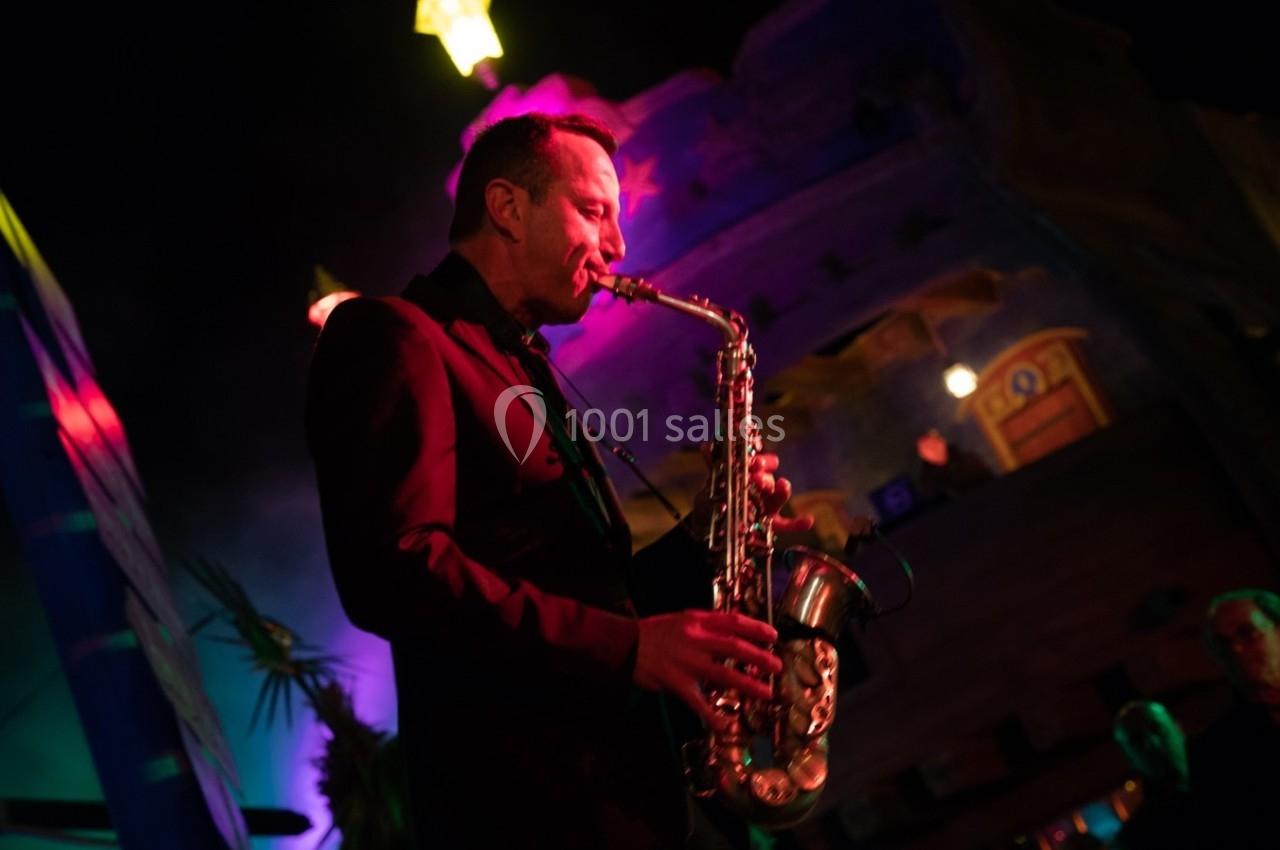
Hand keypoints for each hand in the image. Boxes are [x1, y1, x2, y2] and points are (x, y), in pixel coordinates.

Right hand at [632, 610, 781, 728]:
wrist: (624, 642)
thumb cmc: (655, 631)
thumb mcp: (682, 619)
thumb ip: (706, 626)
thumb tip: (733, 634)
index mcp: (698, 621)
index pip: (734, 622)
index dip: (756, 628)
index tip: (774, 636)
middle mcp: (696, 640)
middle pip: (735, 648)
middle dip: (759, 658)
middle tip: (777, 666)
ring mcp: (687, 662)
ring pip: (724, 675)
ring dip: (748, 685)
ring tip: (767, 693)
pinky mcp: (677, 683)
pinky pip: (699, 703)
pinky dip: (713, 716)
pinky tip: (726, 725)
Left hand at [685, 449, 814, 537]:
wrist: (723, 518)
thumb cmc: (727, 493)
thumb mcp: (719, 479)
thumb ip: (714, 463)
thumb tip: (706, 445)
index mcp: (755, 472)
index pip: (764, 461)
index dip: (760, 459)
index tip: (754, 459)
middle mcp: (765, 485)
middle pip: (771, 474)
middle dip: (765, 472)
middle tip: (758, 471)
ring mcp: (770, 504)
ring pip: (780, 495)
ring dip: (782, 490)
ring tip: (783, 486)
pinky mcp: (772, 523)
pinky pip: (788, 523)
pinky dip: (799, 523)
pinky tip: (809, 521)